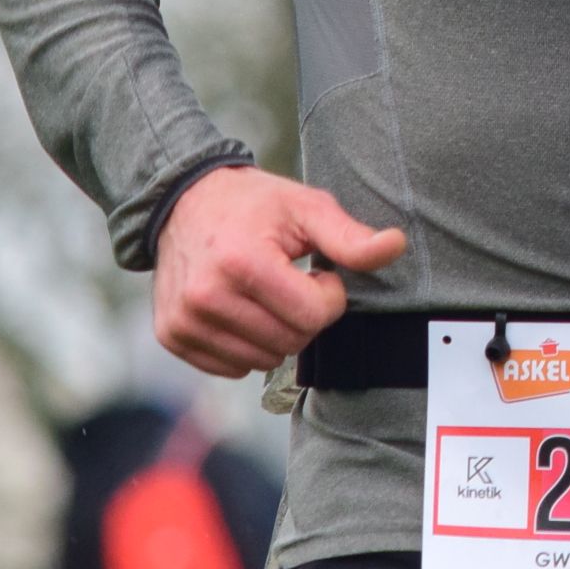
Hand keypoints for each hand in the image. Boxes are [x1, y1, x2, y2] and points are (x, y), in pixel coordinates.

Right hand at [153, 166, 407, 378]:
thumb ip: (350, 236)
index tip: (317, 272)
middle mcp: (207, 296)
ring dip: (277, 331)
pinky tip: (242, 309)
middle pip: (291, 341)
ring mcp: (185, 320)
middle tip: (292, 281)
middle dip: (305, 315)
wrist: (183, 201)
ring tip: (265, 292)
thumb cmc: (254, 204)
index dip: (329, 296)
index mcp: (242, 261)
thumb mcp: (306, 207)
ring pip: (264, 359)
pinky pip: (233, 367)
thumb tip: (397, 245)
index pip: (313, 316)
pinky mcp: (172, 336)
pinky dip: (247, 345)